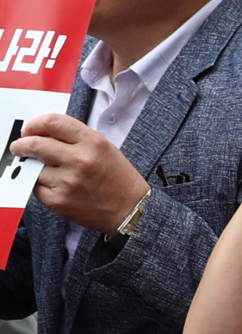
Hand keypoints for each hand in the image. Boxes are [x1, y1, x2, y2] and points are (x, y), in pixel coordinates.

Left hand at [10, 114, 149, 232]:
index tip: (29, 130)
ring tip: (48, 172)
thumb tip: (42, 133)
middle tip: (19, 147)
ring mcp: (68, 181)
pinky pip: (36, 188)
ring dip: (34, 168)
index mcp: (93, 142)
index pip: (52, 122)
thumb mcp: (104, 148)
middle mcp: (80, 160)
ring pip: (33, 168)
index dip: (34, 124)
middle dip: (21, 145)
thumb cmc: (118, 178)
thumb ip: (75, 138)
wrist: (130, 210)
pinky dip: (40, 186)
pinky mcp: (59, 201)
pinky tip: (56, 187)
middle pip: (35, 144)